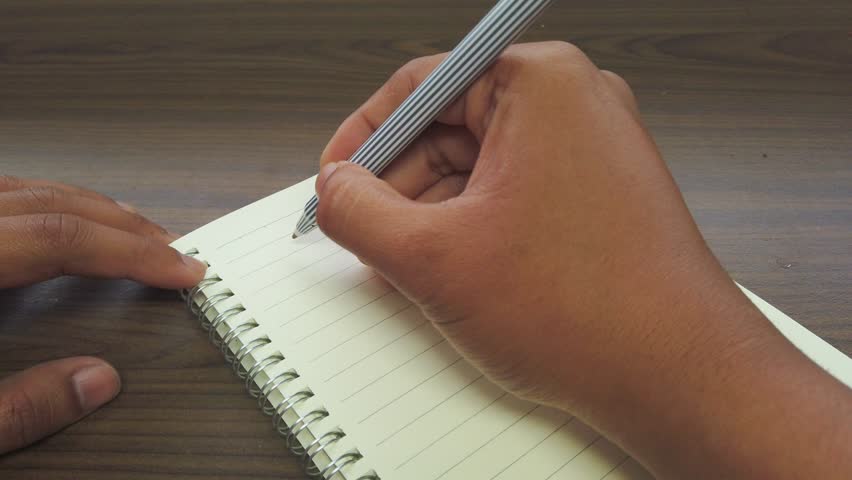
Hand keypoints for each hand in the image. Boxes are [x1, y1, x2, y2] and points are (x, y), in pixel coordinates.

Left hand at [0, 175, 205, 453]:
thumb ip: (18, 407)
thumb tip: (96, 383)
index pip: (62, 237)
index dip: (133, 254)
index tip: (183, 270)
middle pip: (54, 205)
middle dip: (126, 228)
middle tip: (176, 252)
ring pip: (29, 189)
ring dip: (91, 208)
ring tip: (136, 230)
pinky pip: (8, 195)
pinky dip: (50, 203)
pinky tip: (66, 220)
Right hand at [314, 42, 851, 478]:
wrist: (675, 377)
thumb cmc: (588, 311)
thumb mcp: (434, 257)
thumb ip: (358, 213)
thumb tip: (333, 191)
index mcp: (541, 84)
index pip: (421, 85)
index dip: (364, 136)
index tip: (336, 176)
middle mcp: (574, 104)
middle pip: (449, 127)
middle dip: (398, 184)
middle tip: (363, 228)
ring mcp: (591, 149)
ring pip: (478, 166)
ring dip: (431, 213)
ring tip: (407, 264)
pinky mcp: (596, 194)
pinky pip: (512, 194)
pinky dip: (471, 227)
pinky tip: (450, 271)